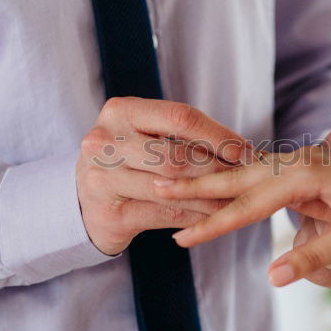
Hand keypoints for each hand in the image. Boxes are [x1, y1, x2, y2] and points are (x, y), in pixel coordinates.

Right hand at [76, 97, 249, 254]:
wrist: (83, 201)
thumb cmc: (128, 161)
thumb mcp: (145, 136)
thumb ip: (182, 137)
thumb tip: (243, 150)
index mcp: (120, 111)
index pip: (180, 117)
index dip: (218, 135)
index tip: (247, 151)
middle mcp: (105, 141)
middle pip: (176, 155)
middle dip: (217, 169)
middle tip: (247, 179)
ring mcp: (103, 179)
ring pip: (172, 188)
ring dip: (212, 197)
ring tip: (239, 201)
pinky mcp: (110, 214)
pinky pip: (164, 215)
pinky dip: (195, 217)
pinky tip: (215, 219)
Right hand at [157, 144, 330, 287]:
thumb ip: (312, 257)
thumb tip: (271, 279)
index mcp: (304, 175)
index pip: (248, 206)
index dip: (213, 224)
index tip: (181, 238)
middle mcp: (297, 161)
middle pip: (235, 177)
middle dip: (195, 185)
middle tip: (155, 185)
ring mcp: (300, 159)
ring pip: (245, 170)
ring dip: (211, 177)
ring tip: (174, 181)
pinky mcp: (305, 165)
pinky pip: (261, 171)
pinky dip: (234, 176)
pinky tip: (218, 180)